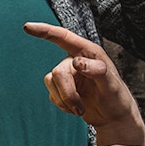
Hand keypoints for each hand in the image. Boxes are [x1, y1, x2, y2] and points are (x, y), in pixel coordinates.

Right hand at [24, 22, 143, 142]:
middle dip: (67, 93)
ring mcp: (67, 74)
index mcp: (89, 52)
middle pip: (58, 72)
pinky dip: (63, 105)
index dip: (45, 31)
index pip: (64, 37)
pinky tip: (76, 108)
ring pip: (51, 82)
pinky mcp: (61, 88)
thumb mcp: (112, 85)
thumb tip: (77, 62)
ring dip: (65, 100)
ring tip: (80, 109)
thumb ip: (97, 71)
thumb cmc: (117, 98)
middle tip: (80, 109)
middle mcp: (75, 60)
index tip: (27, 27)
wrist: (113, 118)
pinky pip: (51, 95)